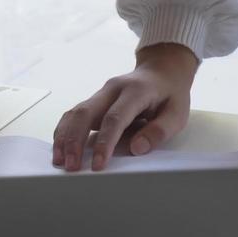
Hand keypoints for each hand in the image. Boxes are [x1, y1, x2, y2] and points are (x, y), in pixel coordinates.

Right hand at [54, 43, 198, 170]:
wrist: (161, 70)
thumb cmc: (170, 94)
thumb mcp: (177, 113)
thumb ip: (159, 131)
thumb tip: (137, 148)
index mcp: (136, 91)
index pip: (114, 118)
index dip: (104, 143)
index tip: (97, 164)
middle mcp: (112, 89)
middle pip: (85, 113)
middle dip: (73, 141)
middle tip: (70, 166)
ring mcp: (100, 93)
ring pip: (74, 113)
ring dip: (64, 137)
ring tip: (59, 160)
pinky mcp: (94, 101)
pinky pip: (74, 115)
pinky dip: (65, 132)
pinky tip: (61, 147)